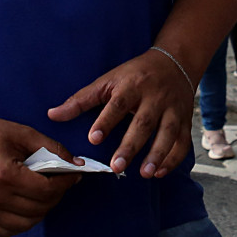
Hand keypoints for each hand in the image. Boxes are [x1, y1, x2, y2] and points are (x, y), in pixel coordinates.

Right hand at [0, 112, 80, 236]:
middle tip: (59, 182)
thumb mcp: (21, 132)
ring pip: (26, 224)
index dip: (66, 182)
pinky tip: (24, 206)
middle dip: (56, 195)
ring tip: (42, 194)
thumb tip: (76, 164)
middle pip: (40, 208)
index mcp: (4, 174)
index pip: (47, 190)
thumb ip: (52, 148)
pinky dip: (21, 222)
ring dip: (41, 210)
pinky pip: (6, 230)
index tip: (73, 174)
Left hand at [48, 47, 193, 176]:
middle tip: (116, 166)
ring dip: (157, 155)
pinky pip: (182, 141)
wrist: (175, 62)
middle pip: (143, 123)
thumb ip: (81, 100)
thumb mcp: (108, 80)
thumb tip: (52, 115)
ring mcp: (172, 109)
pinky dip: (173, 158)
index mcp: (132, 85)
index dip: (106, 121)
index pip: (118, 103)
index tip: (93, 139)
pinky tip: (159, 172)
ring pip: (168, 134)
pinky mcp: (184, 120)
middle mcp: (154, 97)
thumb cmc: (134, 75)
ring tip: (144, 174)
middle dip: (131, 146)